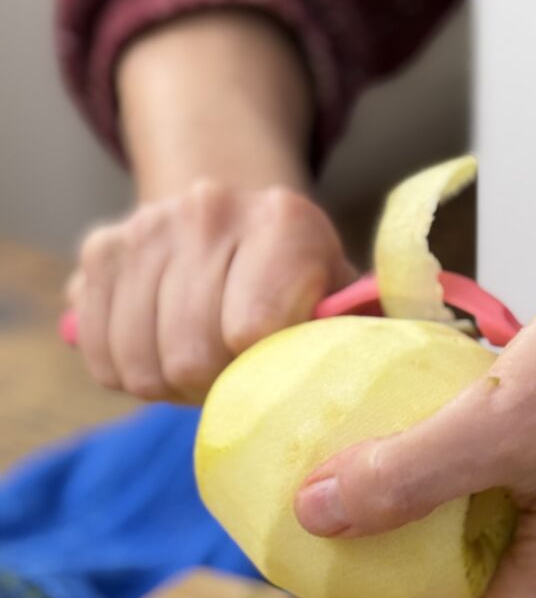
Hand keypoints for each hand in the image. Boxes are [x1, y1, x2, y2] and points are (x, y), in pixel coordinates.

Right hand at [70, 182, 353, 401]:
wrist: (236, 217)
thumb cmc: (301, 279)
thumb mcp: (342, 297)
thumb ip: (357, 328)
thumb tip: (373, 365)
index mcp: (285, 220)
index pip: (252, 333)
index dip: (261, 374)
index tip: (276, 369)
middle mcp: (211, 209)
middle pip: (192, 356)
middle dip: (214, 388)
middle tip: (237, 378)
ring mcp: (148, 225)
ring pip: (140, 364)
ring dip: (171, 386)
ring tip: (204, 365)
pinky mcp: (102, 248)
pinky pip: (101, 354)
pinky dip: (129, 373)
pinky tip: (162, 352)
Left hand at [295, 249, 535, 597]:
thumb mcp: (497, 418)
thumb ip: (404, 474)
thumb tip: (311, 516)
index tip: (345, 576)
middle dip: (387, 596)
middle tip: (343, 523)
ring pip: (473, 582)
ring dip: (415, 545)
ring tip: (373, 479)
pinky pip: (496, 529)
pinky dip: (450, 501)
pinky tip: (427, 440)